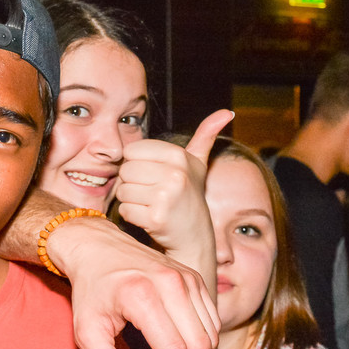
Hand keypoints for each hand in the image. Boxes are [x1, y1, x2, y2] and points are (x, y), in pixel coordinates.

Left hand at [47, 217, 218, 348]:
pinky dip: (207, 339)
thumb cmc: (91, 291)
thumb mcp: (87, 331)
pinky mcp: (194, 276)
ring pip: (211, 331)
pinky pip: (212, 316)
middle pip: (199, 343)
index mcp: (141, 296)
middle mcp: (170, 283)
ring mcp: (186, 277)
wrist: (97, 246)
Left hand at [116, 109, 233, 264]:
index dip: (137, 164)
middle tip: (151, 192)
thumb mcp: (198, 163)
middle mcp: (175, 174)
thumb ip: (205, 136)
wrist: (195, 237)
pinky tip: (149, 217)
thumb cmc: (189, 196)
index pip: (132, 151)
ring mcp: (165, 197)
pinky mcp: (155, 218)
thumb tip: (225, 112)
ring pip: (122, 191)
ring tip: (151, 204)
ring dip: (131, 200)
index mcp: (179, 156)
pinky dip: (132, 216)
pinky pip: (125, 210)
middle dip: (132, 183)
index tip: (154, 175)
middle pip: (125, 170)